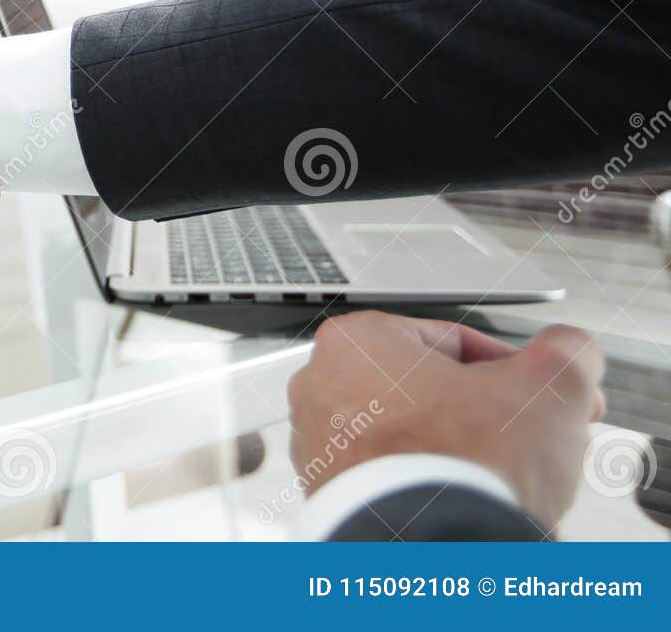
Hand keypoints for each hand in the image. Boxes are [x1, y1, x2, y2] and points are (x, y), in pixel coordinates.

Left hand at [287, 311, 606, 530]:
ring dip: (463, 452)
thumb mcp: (549, 385)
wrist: (435, 547)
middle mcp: (321, 390)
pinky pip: (393, 481)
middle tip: (530, 436)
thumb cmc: (467, 466)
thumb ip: (564, 353)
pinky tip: (470, 502)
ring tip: (504, 475)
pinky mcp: (330, 499)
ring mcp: (320, 448)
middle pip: (432, 393)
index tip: (541, 393)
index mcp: (357, 342)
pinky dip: (431, 488)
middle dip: (489, 414)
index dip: (515, 372)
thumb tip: (568, 352)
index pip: (455, 344)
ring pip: (414, 438)